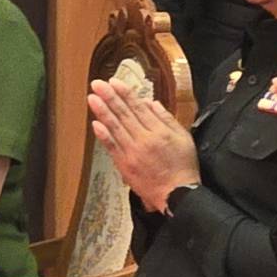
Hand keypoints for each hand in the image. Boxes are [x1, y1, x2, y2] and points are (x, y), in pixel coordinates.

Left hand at [87, 76, 199, 212]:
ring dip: (103, 112)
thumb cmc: (183, 167)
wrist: (177, 194)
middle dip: (110, 97)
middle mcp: (144, 140)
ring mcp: (133, 153)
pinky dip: (104, 135)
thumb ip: (167, 119)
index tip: (114, 82)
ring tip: (92, 98)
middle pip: (124, 114)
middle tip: (97, 84)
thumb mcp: (183, 138)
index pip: (139, 108)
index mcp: (160, 131)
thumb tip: (151, 103)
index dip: (126, 94)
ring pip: (115, 128)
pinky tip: (96, 124)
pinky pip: (112, 147)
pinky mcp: (125, 165)